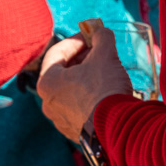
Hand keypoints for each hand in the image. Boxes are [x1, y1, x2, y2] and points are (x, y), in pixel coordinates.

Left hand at [37, 20, 132, 141]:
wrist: (119, 128)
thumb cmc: (104, 89)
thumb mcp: (104, 55)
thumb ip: (101, 38)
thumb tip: (101, 32)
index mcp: (47, 83)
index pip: (56, 52)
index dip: (76, 40)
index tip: (91, 35)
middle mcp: (48, 104)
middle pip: (63, 73)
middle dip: (82, 59)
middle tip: (100, 52)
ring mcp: (61, 121)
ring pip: (72, 91)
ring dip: (86, 78)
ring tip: (106, 71)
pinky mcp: (76, 133)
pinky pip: (80, 108)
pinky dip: (90, 97)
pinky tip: (107, 92)